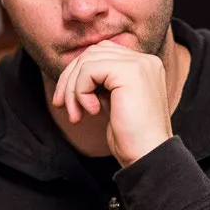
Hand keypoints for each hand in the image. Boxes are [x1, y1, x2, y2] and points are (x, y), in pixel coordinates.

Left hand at [51, 40, 171, 166]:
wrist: (148, 156)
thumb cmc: (131, 137)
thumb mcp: (112, 102)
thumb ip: (100, 83)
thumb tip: (71, 73)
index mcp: (143, 66)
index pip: (101, 53)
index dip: (78, 73)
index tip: (66, 101)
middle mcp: (144, 60)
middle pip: (92, 53)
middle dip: (69, 79)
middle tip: (61, 106)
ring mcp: (140, 64)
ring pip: (88, 60)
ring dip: (72, 88)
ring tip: (76, 114)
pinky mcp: (130, 72)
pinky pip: (89, 70)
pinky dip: (81, 91)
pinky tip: (91, 111)